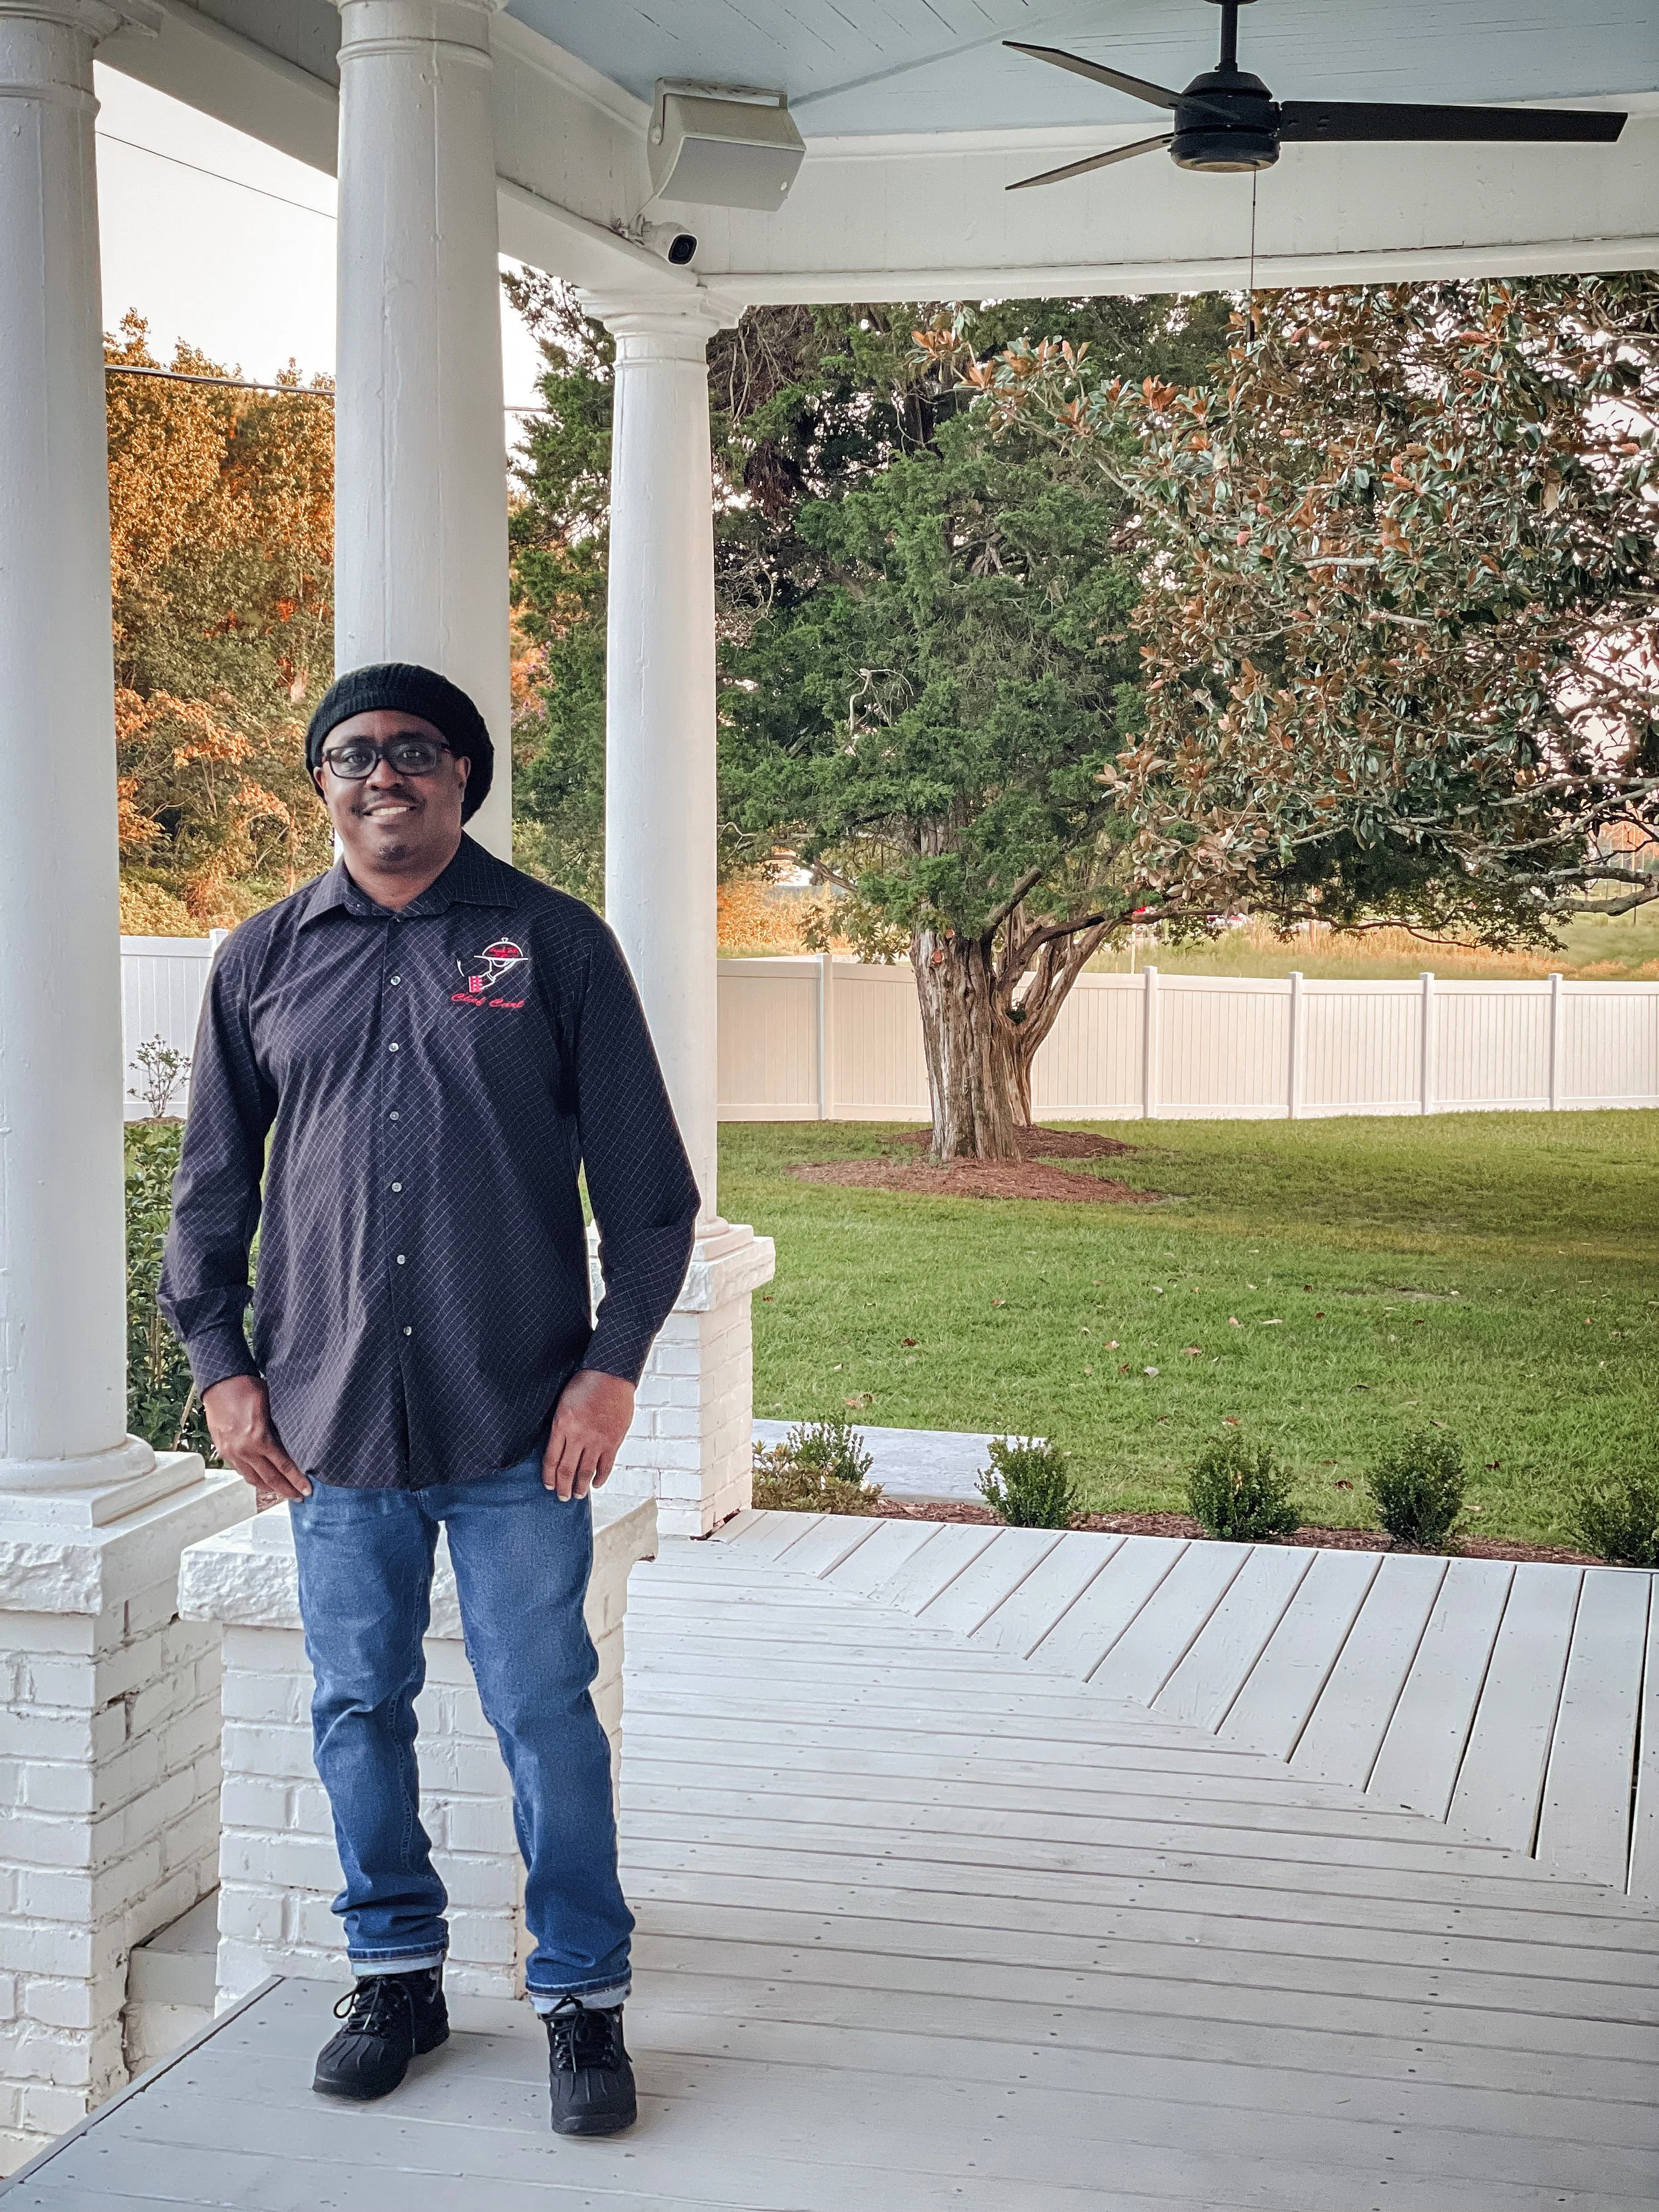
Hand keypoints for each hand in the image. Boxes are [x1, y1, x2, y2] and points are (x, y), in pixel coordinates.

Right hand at [203, 1375, 310, 1501]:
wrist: (221, 1382)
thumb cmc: (249, 1389)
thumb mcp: (271, 1408)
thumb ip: (278, 1430)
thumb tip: (291, 1447)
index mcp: (259, 1438)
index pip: (283, 1466)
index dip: (297, 1481)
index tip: (308, 1491)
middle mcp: (244, 1450)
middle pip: (269, 1479)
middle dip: (286, 1490)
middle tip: (299, 1498)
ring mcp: (232, 1452)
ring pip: (253, 1478)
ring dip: (269, 1487)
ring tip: (282, 1491)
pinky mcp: (223, 1450)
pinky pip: (241, 1470)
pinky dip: (253, 1476)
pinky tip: (262, 1477)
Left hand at [542, 1369, 635, 1500]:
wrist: (611, 1374)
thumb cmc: (585, 1383)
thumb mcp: (562, 1403)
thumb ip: (560, 1426)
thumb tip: (558, 1445)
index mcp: (562, 1425)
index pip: (551, 1459)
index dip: (548, 1476)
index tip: (548, 1485)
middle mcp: (578, 1436)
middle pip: (566, 1470)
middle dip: (563, 1487)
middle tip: (562, 1497)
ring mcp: (597, 1440)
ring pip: (586, 1472)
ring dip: (580, 1487)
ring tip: (578, 1495)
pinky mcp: (613, 1441)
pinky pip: (605, 1465)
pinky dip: (601, 1477)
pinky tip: (596, 1484)